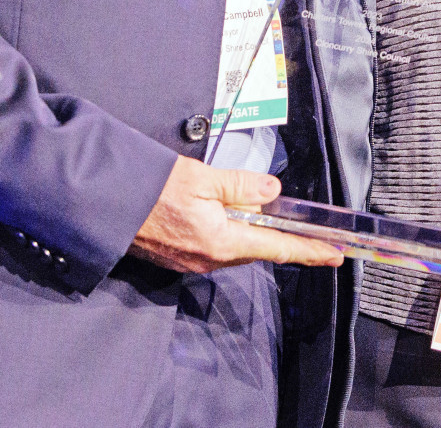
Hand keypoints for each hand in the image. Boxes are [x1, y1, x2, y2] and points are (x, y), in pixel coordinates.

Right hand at [129, 156, 343, 272]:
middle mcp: (209, 260)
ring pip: (234, 244)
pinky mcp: (179, 258)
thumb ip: (241, 185)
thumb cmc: (151, 189)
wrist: (105, 205)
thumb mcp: (202, 177)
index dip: (309, 251)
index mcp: (221, 242)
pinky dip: (221, 227)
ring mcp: (192, 262)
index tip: (335, 254)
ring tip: (223, 195)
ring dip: (240, 224)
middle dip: (265, 225)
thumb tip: (272, 193)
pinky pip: (214, 244)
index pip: (277, 248)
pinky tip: (209, 207)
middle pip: (255, 245)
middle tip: (259, 199)